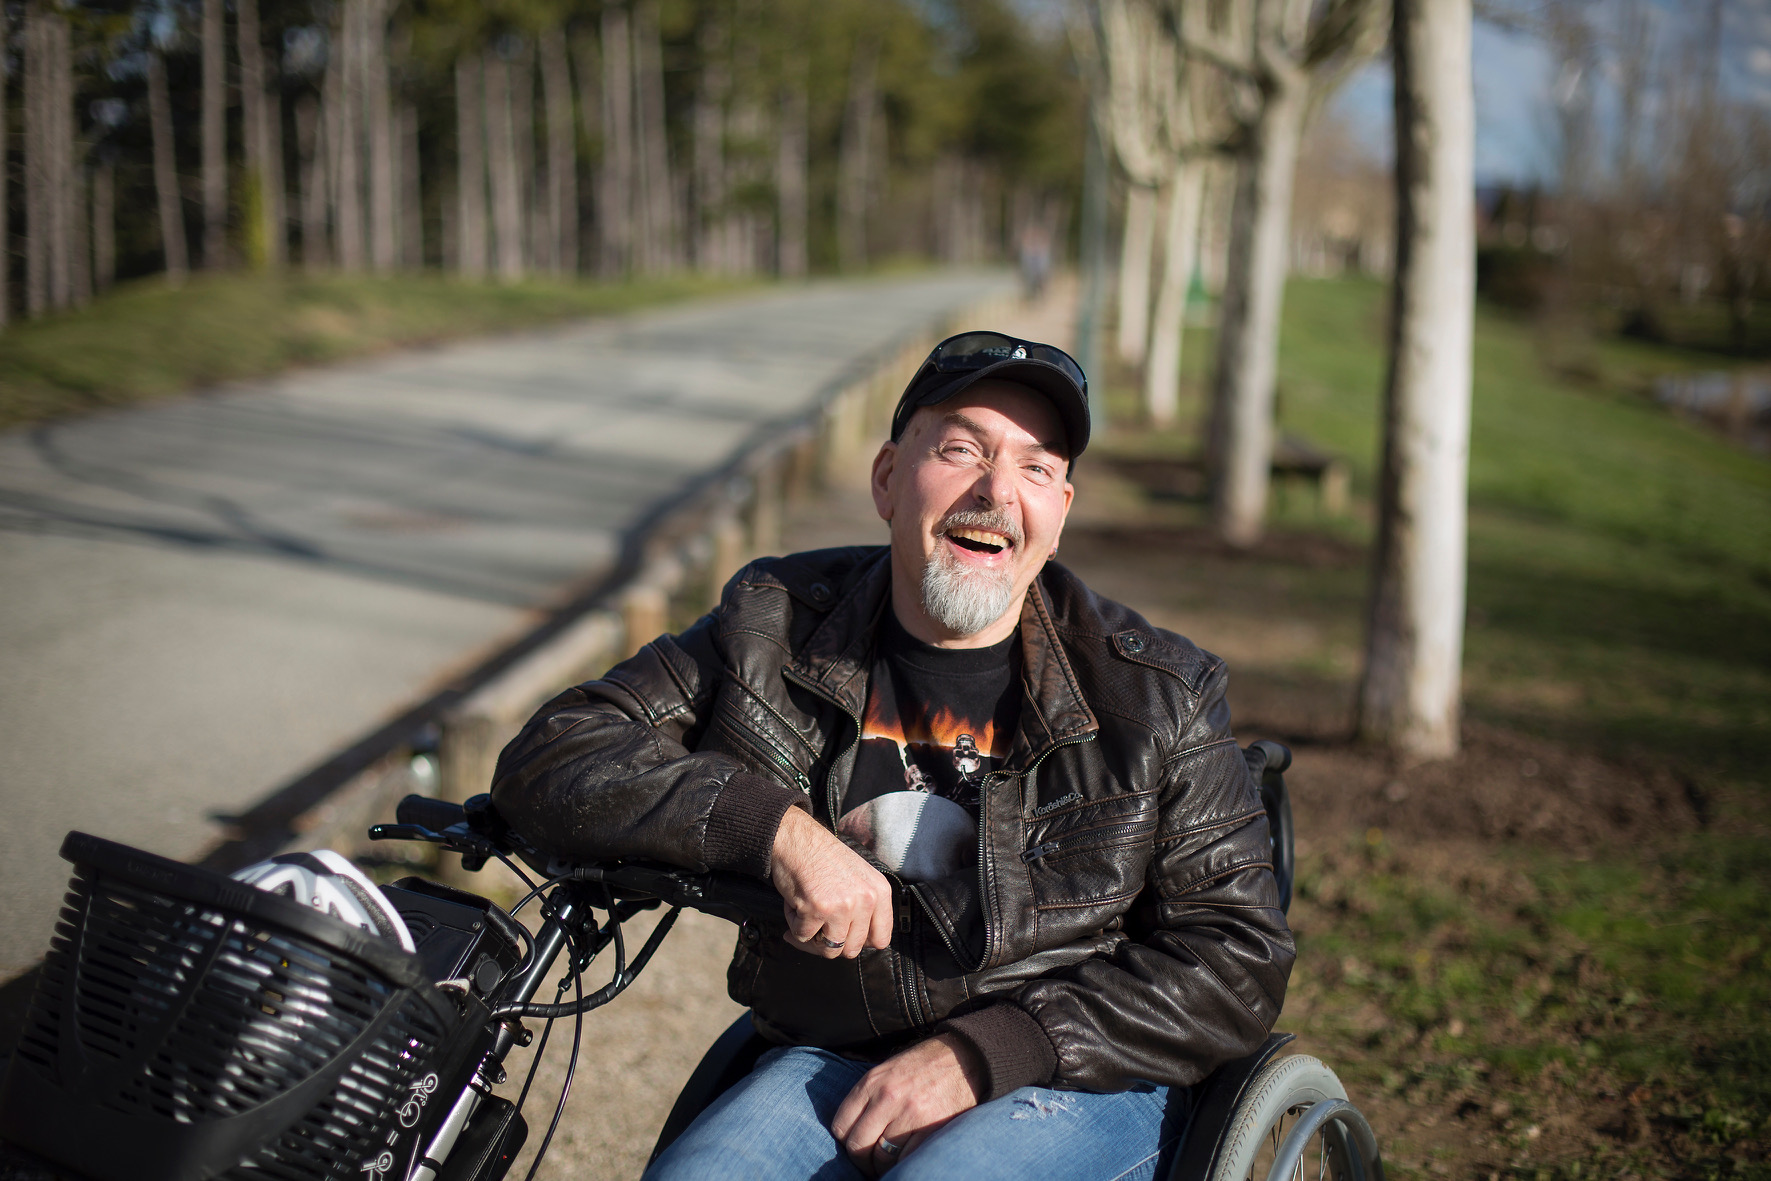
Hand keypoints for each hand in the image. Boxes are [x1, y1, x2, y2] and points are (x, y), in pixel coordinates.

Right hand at [769, 807, 893, 958]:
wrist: (796, 838)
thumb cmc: (822, 857)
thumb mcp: (859, 878)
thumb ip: (867, 907)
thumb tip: (861, 941)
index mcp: (880, 892)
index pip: (880, 939)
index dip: (859, 942)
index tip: (844, 936)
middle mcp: (866, 900)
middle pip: (852, 949)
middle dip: (832, 942)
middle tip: (818, 930)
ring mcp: (842, 906)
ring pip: (829, 949)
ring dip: (812, 938)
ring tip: (805, 916)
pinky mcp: (817, 909)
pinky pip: (803, 937)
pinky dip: (794, 927)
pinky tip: (794, 907)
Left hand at [830, 1034, 984, 1175]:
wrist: (964, 1057)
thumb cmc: (924, 1066)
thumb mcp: (888, 1071)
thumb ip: (868, 1097)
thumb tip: (852, 1131)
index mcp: (872, 1082)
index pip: (841, 1125)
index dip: (846, 1142)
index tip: (856, 1146)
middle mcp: (887, 1097)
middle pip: (857, 1145)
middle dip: (862, 1160)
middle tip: (871, 1163)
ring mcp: (909, 1114)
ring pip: (881, 1157)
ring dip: (883, 1166)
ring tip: (890, 1162)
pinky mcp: (931, 1128)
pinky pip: (906, 1160)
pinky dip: (904, 1164)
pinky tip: (907, 1159)